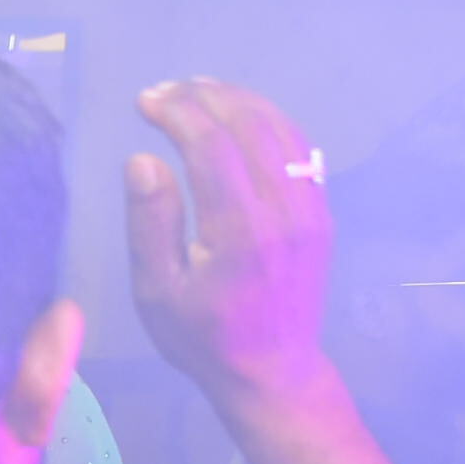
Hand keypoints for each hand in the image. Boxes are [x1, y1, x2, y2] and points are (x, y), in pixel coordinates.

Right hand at [125, 78, 343, 425]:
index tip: (145, 102)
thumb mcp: (158, 293)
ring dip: (239, 100)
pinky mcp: (320, 213)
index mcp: (240, 232)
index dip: (177, 112)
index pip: (211, 145)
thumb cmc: (203, 338)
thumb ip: (151, 223)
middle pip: (249, 125)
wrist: (273, 372)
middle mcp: (283, 212)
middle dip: (204, 97)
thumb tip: (143, 159)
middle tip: (165, 91)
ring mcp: (310, 210)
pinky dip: (269, 120)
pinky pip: (300, 149)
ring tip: (198, 92)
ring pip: (280, 129)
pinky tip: (241, 117)